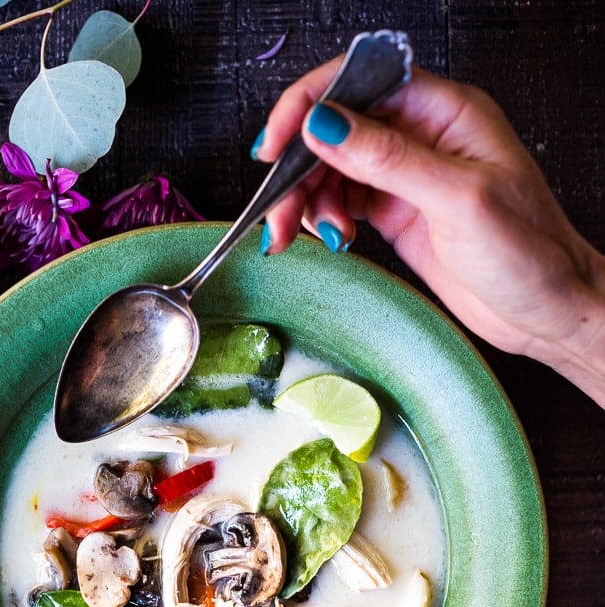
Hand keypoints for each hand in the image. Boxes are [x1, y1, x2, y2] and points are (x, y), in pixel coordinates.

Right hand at [256, 64, 604, 404]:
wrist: (546, 311)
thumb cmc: (528, 252)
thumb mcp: (457, 199)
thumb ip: (388, 160)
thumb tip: (325, 124)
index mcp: (446, 111)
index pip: (361, 80)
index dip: (309, 105)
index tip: (275, 143)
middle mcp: (422, 135)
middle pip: (336, 129)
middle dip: (298, 168)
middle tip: (278, 211)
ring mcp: (407, 175)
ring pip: (333, 169)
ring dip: (305, 200)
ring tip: (295, 236)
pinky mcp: (397, 213)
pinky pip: (342, 202)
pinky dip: (322, 218)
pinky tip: (326, 238)